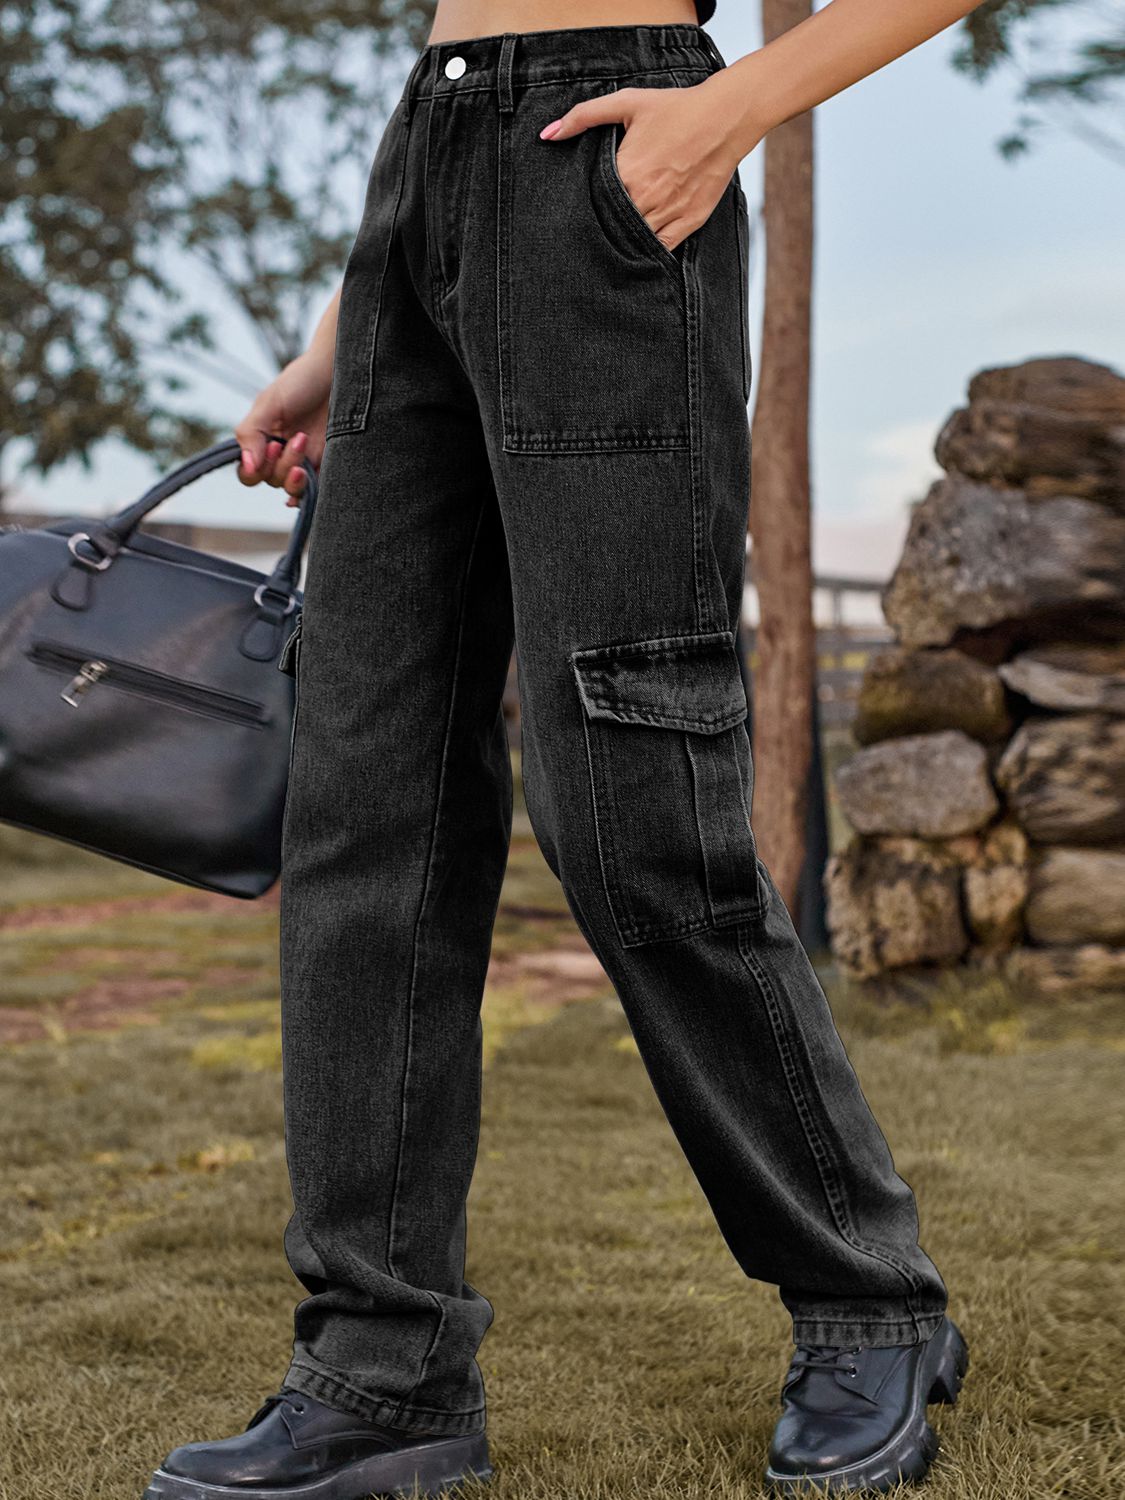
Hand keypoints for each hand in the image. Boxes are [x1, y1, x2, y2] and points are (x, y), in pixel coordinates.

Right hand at [235, 354, 331, 507]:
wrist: (337, 371)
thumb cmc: (301, 381)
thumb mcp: (269, 403)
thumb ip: (252, 433)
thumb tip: (248, 466)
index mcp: (262, 440)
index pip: (249, 473)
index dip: (257, 469)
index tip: (273, 446)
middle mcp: (280, 454)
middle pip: (271, 480)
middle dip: (282, 464)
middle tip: (298, 437)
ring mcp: (304, 460)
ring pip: (291, 486)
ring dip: (296, 474)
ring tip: (306, 442)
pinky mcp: (326, 464)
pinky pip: (315, 489)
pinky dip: (310, 492)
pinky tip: (309, 484)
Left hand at [540, 76, 751, 252]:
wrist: (725, 117)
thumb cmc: (676, 108)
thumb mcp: (627, 102)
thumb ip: (584, 116)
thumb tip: (547, 134)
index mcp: (627, 171)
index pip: (594, 202)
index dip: (584, 208)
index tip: (578, 210)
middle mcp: (646, 197)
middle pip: (612, 225)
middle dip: (601, 228)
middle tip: (588, 233)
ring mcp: (668, 212)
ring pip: (635, 240)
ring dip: (623, 242)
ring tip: (611, 242)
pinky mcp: (689, 222)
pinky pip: (662, 248)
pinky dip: (648, 251)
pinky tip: (638, 249)